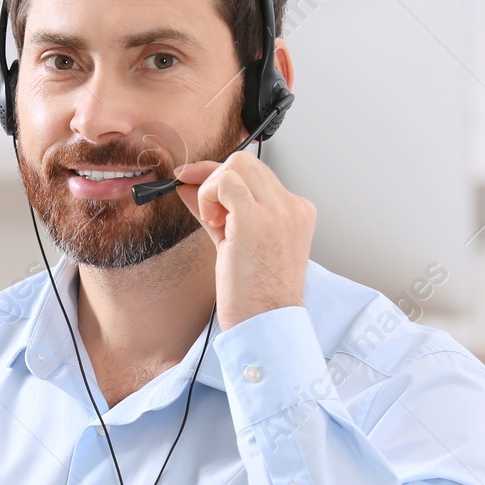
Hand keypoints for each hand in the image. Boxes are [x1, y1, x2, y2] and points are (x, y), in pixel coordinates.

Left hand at [173, 150, 315, 330]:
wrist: (266, 323)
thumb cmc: (255, 294)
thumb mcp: (235, 243)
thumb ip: (215, 211)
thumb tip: (188, 186)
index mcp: (296, 212)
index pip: (256, 174)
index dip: (221, 178)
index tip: (195, 184)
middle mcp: (292, 207)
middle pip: (245, 162)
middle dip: (213, 178)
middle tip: (206, 210)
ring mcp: (277, 211)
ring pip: (236, 164)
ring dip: (212, 188)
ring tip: (216, 223)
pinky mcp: (256, 220)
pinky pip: (225, 182)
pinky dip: (208, 195)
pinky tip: (213, 222)